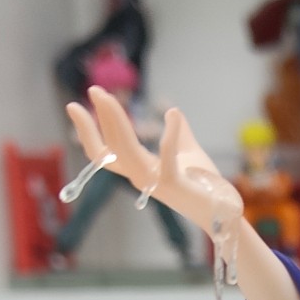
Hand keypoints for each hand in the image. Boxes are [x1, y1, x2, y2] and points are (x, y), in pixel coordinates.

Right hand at [65, 87, 242, 239]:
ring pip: (127, 152)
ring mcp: (155, 182)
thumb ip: (177, 132)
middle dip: (101, 117)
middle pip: (111, 148)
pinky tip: (173, 114)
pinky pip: (166, 157)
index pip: (103, 152)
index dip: (87, 131)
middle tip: (94, 89)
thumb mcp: (187, 151)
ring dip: (116, 122)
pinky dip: (169, 135)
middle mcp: (141, 177)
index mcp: (139, 168)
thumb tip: (171, 111)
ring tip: (108, 97)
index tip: (75, 105)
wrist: (224, 209)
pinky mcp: (175, 184)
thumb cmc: (204, 184)